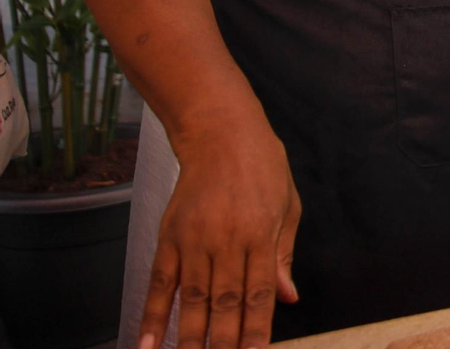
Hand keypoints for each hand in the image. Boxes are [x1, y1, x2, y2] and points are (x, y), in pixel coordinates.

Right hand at [143, 111, 300, 348]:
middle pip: (225, 304)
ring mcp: (194, 240)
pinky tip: (147, 344)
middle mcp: (227, 241)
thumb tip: (287, 298)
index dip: (255, 332)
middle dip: (223, 344)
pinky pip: (160, 283)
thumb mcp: (288, 207)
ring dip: (190, 339)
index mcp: (261, 235)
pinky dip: (153, 316)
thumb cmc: (263, 169)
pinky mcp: (169, 237)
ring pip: (193, 300)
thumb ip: (283, 256)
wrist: (222, 134)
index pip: (259, 296)